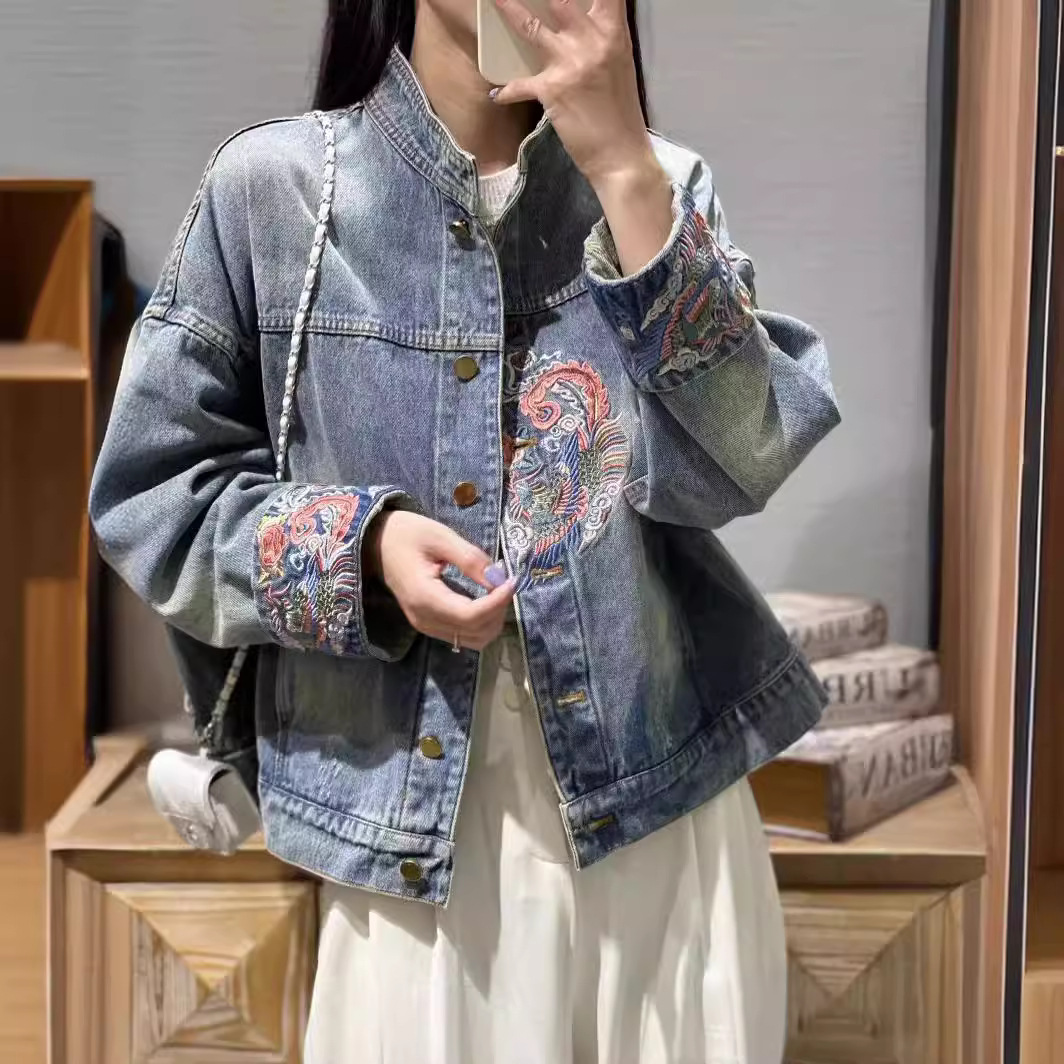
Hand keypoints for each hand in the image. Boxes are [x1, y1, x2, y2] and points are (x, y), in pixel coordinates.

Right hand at [366, 510, 514, 651]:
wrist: (376, 543)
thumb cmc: (405, 534)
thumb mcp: (440, 536)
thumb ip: (470, 559)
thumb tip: (499, 577)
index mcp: (424, 597)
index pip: (470, 616)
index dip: (497, 602)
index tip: (511, 580)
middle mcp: (424, 619)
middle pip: (474, 632)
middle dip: (498, 611)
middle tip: (504, 583)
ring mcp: (425, 625)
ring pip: (471, 640)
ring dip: (492, 620)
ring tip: (496, 592)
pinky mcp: (428, 623)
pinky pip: (461, 634)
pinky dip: (480, 622)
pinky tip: (485, 599)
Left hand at [491, 0, 674, 275]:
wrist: (620, 155)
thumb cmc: (620, 112)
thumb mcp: (618, 63)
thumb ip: (601, 37)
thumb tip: (585, 21)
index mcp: (613, 32)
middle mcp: (593, 41)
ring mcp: (571, 63)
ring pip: (532, 26)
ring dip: (509, 9)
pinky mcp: (552, 90)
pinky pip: (519, 85)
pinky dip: (506, 91)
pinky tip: (497, 94)